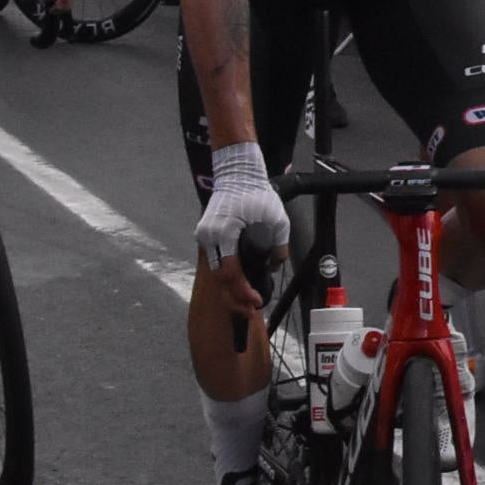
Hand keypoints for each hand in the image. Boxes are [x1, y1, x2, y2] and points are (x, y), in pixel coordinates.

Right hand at [194, 142, 288, 319]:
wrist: (237, 173)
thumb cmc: (257, 193)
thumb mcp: (278, 219)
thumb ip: (280, 246)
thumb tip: (275, 267)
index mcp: (224, 233)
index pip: (229, 273)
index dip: (242, 291)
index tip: (255, 301)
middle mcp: (209, 237)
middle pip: (218, 279)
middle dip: (234, 299)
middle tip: (251, 311)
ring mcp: (204, 236)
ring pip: (214, 273)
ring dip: (229, 290)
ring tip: (245, 303)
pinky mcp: (205, 234)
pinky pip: (214, 261)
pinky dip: (225, 276)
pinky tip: (236, 286)